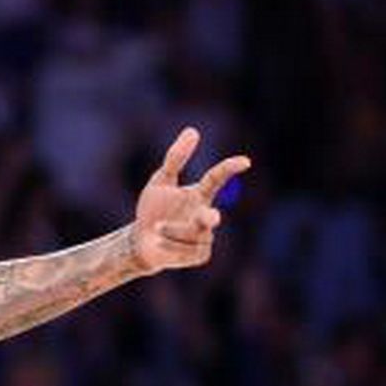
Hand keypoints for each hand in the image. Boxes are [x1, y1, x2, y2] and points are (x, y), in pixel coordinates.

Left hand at [132, 128, 250, 272]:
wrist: (141, 241)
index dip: (229, 169)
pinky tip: (164, 244)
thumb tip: (193, 130)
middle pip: (211, 216)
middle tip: (211, 217)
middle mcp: (206, 214)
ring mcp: (206, 237)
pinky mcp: (200, 255)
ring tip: (157, 228)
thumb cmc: (154, 209)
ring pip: (190, 235)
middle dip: (209, 218)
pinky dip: (170, 246)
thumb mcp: (160, 181)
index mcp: (200, 194)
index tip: (244, 162)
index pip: (217, 179)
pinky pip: (185, 251)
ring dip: (169, 231)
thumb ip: (176, 158)